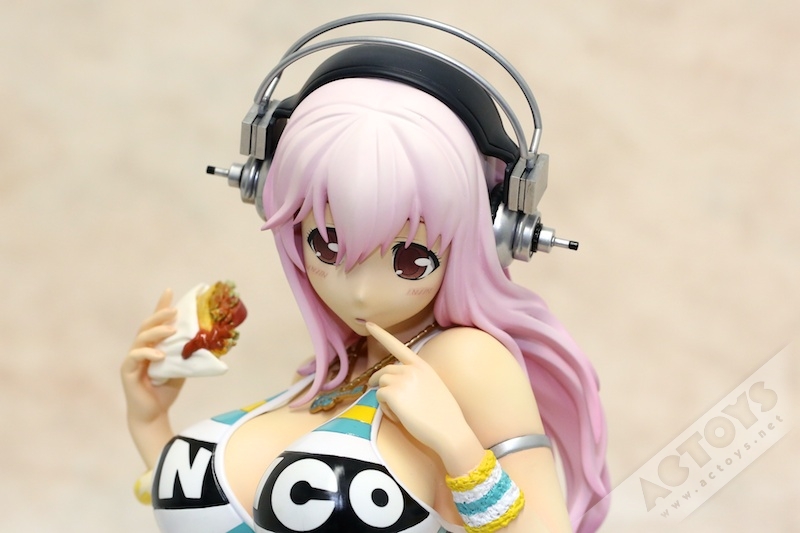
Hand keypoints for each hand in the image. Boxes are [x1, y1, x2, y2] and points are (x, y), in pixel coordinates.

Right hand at [121, 289, 184, 424]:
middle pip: (146, 326)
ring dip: (156, 332)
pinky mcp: (128, 372)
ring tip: (172, 329)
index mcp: (152, 346)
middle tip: (174, 310)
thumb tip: (206, 340)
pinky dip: (148, 354)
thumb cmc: (165, 390)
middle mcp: (140, 349)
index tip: (170, 291)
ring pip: (140, 339)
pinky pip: (135, 358)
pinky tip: (160, 355)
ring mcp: (132, 360)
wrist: (154, 415)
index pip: (156, 322)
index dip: (161, 306)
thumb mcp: (181, 367)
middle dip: (160, 315)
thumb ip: (186, 353)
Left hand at [366, 322, 482, 474]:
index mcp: (422, 366)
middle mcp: (411, 369)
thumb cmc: (444, 415)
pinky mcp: (392, 393)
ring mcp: (401, 379)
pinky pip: (379, 397)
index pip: (398, 346)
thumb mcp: (433, 387)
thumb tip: (397, 385)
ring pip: (381, 384)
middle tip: (386, 398)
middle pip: (385, 371)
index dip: (381, 334)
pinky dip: (385, 408)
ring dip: (386, 398)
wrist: (450, 430)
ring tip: (401, 411)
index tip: (368, 324)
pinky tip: (399, 416)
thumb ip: (415, 379)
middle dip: (380, 383)